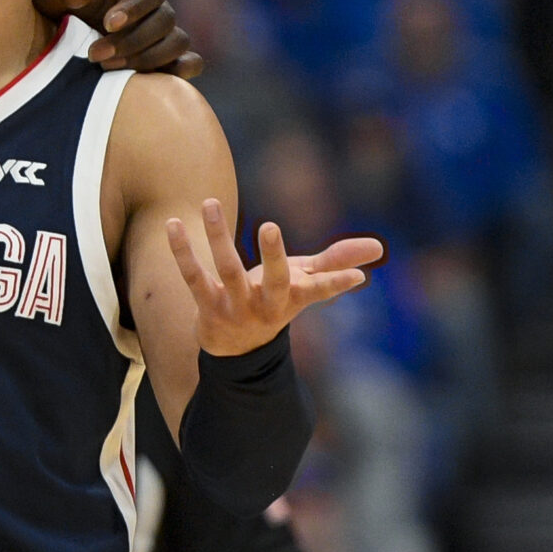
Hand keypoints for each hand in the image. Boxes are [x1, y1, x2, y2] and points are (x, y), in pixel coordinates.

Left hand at [34, 0, 201, 76]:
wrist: (56, 25)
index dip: (135, 7)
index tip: (107, 23)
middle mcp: (157, 2)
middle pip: (165, 20)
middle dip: (131, 40)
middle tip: (95, 55)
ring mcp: (164, 31)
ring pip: (178, 42)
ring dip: (148, 59)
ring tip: (108, 69)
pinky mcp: (166, 56)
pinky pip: (191, 62)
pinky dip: (179, 72)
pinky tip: (147, 82)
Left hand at [167, 201, 383, 356]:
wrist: (236, 348)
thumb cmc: (276, 301)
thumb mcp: (305, 283)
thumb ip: (336, 262)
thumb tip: (378, 248)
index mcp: (295, 297)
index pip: (320, 290)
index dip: (338, 283)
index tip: (359, 277)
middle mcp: (267, 305)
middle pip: (274, 281)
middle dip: (273, 256)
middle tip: (270, 227)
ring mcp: (236, 306)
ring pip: (227, 270)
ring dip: (218, 235)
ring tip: (210, 203)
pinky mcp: (207, 306)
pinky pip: (192, 276)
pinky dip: (181, 251)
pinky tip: (173, 224)